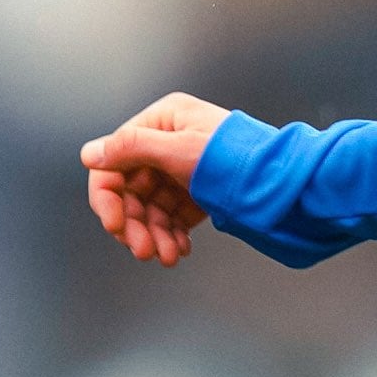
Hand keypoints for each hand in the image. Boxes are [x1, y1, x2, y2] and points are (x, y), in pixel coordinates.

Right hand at [81, 93, 229, 266]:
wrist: (286, 181)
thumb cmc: (237, 156)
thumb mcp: (180, 149)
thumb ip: (132, 149)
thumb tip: (90, 154)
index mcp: (163, 120)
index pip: (115, 161)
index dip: (108, 198)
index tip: (115, 226)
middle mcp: (169, 142)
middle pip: (132, 189)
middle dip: (136, 224)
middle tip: (144, 251)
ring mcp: (183, 168)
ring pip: (152, 207)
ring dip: (154, 234)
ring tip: (167, 256)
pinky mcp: (199, 191)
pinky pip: (173, 216)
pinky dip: (172, 234)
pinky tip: (179, 250)